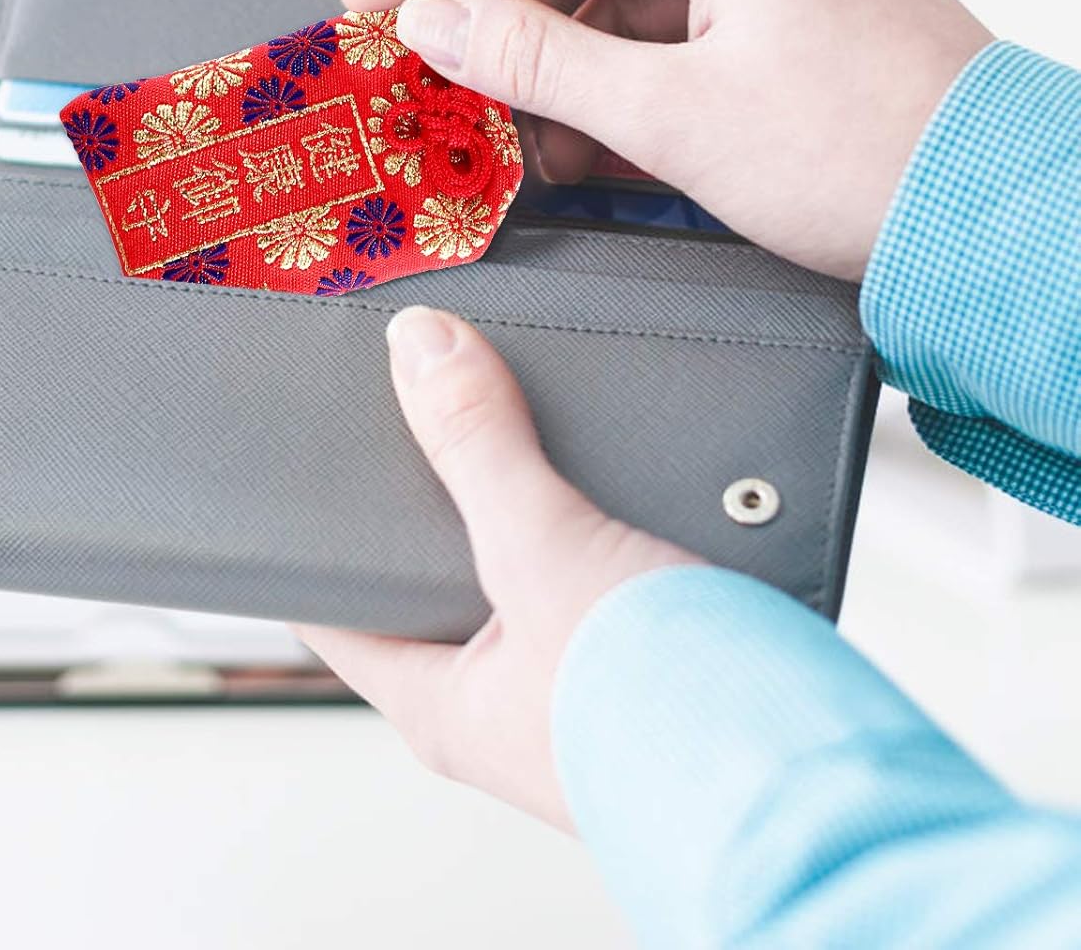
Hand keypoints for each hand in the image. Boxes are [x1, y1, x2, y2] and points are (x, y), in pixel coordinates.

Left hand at [297, 306, 695, 829]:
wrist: (823, 780)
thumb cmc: (668, 721)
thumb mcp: (544, 554)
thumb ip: (480, 446)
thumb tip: (420, 349)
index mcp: (441, 702)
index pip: (337, 606)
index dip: (315, 530)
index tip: (306, 452)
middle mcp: (501, 698)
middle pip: (433, 569)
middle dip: (436, 487)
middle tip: (424, 397)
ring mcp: (577, 676)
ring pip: (524, 561)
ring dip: (529, 492)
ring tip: (518, 405)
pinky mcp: (649, 651)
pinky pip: (600, 562)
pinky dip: (598, 508)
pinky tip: (610, 456)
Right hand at [336, 0, 992, 278]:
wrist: (1001, 223)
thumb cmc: (870, 155)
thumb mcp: (669, 114)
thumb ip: (532, 61)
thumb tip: (436, 24)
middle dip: (498, 22)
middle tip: (432, 85)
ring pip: (615, 1)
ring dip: (554, 70)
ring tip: (506, 139)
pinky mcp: (782, 21)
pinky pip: (665, 38)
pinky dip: (612, 89)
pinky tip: (573, 147)